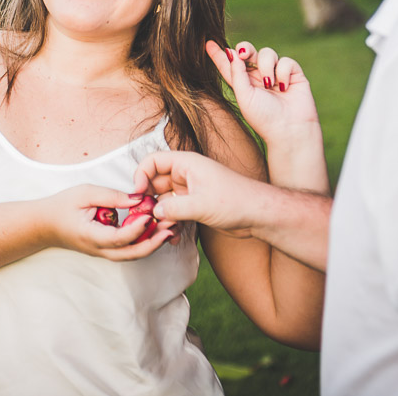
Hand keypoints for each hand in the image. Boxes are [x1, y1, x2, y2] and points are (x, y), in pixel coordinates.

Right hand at [41, 184, 177, 260]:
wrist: (45, 224)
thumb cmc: (63, 206)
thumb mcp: (85, 193)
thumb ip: (111, 195)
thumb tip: (138, 198)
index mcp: (90, 235)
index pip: (118, 237)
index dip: (137, 228)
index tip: (151, 214)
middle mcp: (98, 249)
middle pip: (131, 253)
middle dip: (153, 243)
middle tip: (171, 227)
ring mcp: (103, 252)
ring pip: (132, 255)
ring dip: (152, 244)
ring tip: (169, 228)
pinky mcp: (107, 250)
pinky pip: (128, 250)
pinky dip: (143, 242)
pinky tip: (155, 229)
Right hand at [133, 151, 263, 237]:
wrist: (260, 216)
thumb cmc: (236, 201)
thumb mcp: (200, 204)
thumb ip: (172, 207)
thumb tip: (153, 213)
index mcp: (187, 164)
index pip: (153, 161)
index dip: (141, 175)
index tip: (137, 194)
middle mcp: (186, 175)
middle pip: (155, 183)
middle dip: (148, 201)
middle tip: (144, 218)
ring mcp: (190, 191)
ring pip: (163, 200)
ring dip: (160, 216)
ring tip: (162, 231)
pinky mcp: (195, 206)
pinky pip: (174, 212)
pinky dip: (171, 224)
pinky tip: (173, 237)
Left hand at [206, 40, 320, 151]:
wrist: (290, 130)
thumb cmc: (264, 118)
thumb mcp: (244, 97)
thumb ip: (236, 74)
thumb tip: (232, 53)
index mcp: (244, 84)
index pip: (230, 65)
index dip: (219, 54)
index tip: (208, 43)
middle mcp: (259, 77)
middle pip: (248, 52)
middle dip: (245, 48)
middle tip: (243, 53)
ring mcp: (276, 74)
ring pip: (268, 53)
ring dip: (266, 67)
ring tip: (269, 84)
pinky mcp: (294, 74)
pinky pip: (286, 61)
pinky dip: (283, 72)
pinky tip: (283, 87)